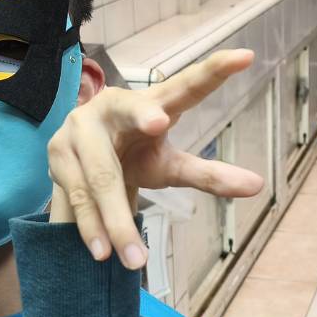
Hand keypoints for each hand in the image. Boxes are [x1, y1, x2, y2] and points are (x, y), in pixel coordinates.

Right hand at [48, 50, 265, 268]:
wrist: (80, 161)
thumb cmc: (136, 156)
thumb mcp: (172, 166)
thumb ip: (210, 175)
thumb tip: (258, 185)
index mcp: (153, 103)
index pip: (186, 85)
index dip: (213, 71)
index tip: (244, 58)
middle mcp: (114, 106)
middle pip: (131, 116)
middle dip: (143, 117)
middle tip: (159, 121)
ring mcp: (80, 127)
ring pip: (101, 173)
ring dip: (115, 218)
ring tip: (134, 259)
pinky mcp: (57, 153)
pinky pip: (76, 195)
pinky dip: (91, 226)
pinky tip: (100, 252)